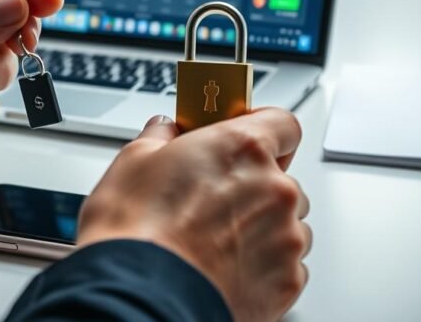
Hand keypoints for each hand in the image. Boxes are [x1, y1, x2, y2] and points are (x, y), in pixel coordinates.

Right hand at [77, 109, 308, 321]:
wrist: (141, 298)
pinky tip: (222, 267)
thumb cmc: (136, 234)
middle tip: (210, 199)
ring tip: (212, 241)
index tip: (243, 137)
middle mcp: (274, 190)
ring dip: (260, 228)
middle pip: (281, 178)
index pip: (281, 122)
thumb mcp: (133, 162)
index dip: (261, 128)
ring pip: (287, 224)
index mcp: (243, 149)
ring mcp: (285, 238)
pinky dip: (261, 265)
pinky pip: (285, 265)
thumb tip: (164, 132)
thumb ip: (160, 137)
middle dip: (252, 186)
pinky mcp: (286, 283)